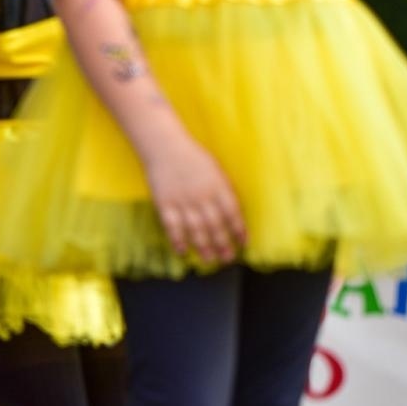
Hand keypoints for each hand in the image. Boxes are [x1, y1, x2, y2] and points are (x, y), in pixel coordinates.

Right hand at [142, 136, 245, 264]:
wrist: (164, 145)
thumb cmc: (191, 156)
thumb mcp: (215, 168)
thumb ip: (223, 190)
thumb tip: (232, 213)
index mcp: (217, 185)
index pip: (232, 212)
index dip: (238, 229)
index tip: (242, 243)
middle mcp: (202, 195)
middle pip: (215, 225)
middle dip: (223, 244)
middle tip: (227, 257)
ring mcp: (183, 200)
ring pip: (196, 230)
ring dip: (204, 247)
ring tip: (210, 259)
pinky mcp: (165, 203)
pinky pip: (173, 227)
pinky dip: (178, 241)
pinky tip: (183, 251)